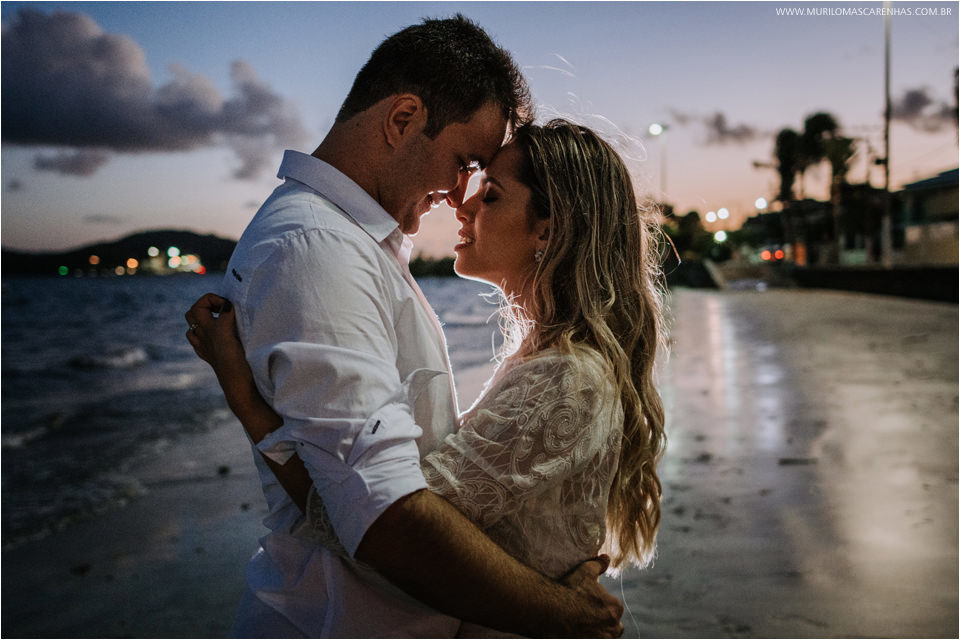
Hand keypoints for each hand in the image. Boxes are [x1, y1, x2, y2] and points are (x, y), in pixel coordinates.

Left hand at [184, 293, 257, 412]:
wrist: (239, 388)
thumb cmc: (235, 363)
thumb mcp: (228, 334)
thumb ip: (226, 317)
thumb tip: (228, 305)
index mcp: (208, 330)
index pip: (202, 304)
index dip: (216, 300)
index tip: (230, 307)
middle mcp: (204, 339)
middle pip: (192, 313)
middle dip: (205, 305)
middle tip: (224, 308)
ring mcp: (207, 350)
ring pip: (194, 329)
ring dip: (203, 321)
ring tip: (220, 320)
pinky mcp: (213, 359)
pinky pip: (200, 344)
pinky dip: (206, 336)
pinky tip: (218, 337)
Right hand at [560, 555, 623, 637]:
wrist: (552, 611)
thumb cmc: (570, 590)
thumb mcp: (585, 571)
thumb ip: (598, 565)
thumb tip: (606, 558)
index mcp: (615, 608)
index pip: (614, 608)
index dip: (602, 605)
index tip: (590, 603)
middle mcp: (612, 628)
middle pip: (613, 626)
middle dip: (604, 622)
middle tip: (587, 615)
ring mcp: (602, 639)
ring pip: (605, 636)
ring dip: (598, 631)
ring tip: (582, 624)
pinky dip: (589, 636)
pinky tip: (578, 631)